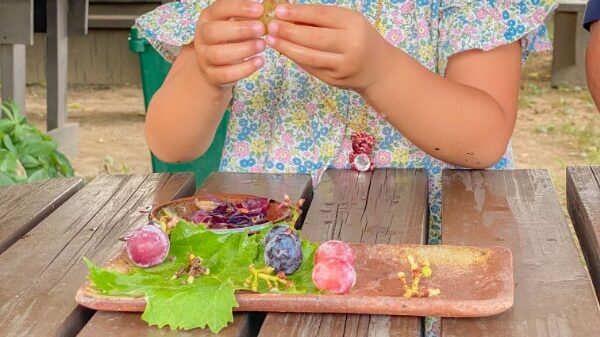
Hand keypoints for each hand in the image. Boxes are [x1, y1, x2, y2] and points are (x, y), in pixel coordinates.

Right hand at [194, 0, 266, 86]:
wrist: (214, 64)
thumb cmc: (229, 38)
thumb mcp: (234, 23)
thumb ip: (246, 16)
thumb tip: (265, 10)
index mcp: (208, 18)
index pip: (220, 9)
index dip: (239, 7)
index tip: (259, 9)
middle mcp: (202, 37)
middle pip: (215, 32)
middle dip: (240, 29)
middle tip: (262, 29)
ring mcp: (205, 57)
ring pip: (219, 54)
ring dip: (244, 49)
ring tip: (262, 45)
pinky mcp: (212, 75)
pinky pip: (226, 74)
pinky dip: (245, 68)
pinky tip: (260, 61)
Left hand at [265, 4, 393, 90]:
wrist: (378, 69)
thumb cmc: (359, 39)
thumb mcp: (348, 23)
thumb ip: (322, 20)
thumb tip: (289, 15)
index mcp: (354, 24)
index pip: (322, 16)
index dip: (298, 13)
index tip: (279, 10)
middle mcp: (351, 45)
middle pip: (314, 38)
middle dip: (289, 31)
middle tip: (271, 26)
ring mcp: (342, 65)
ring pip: (309, 56)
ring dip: (286, 47)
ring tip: (271, 40)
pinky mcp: (334, 80)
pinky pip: (310, 67)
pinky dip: (295, 58)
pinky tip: (283, 50)